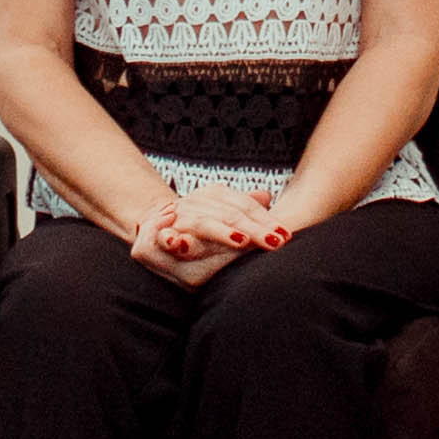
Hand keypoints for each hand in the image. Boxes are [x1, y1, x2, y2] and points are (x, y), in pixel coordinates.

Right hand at [135, 186, 287, 266]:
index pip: (245, 207)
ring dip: (221, 232)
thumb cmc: (198, 221)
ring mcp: (177, 216)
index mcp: (215, 195)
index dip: (265, 220)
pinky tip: (180, 244)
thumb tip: (267, 195)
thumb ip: (244, 206)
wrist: (154, 222)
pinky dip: (170, 239)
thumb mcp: (223, 210)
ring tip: (241, 241)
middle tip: (272, 241)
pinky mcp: (154, 234)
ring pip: (203, 223)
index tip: (284, 236)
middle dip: (253, 229)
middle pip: (230, 215)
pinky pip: (161, 237)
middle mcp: (197, 201)